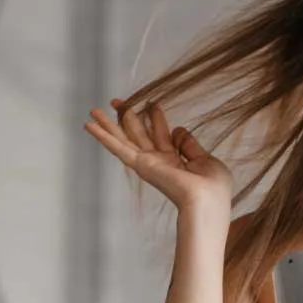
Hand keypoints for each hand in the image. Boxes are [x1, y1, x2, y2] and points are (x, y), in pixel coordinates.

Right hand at [84, 98, 232, 209]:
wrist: (208, 201)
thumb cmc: (213, 187)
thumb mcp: (205, 160)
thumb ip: (189, 145)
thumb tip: (178, 129)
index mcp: (175, 160)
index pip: (161, 135)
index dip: (157, 119)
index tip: (153, 103)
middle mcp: (159, 161)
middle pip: (139, 134)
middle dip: (129, 116)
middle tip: (117, 101)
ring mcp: (148, 163)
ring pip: (123, 139)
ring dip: (108, 125)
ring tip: (94, 110)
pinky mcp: (140, 165)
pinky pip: (118, 148)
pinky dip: (103, 136)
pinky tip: (89, 125)